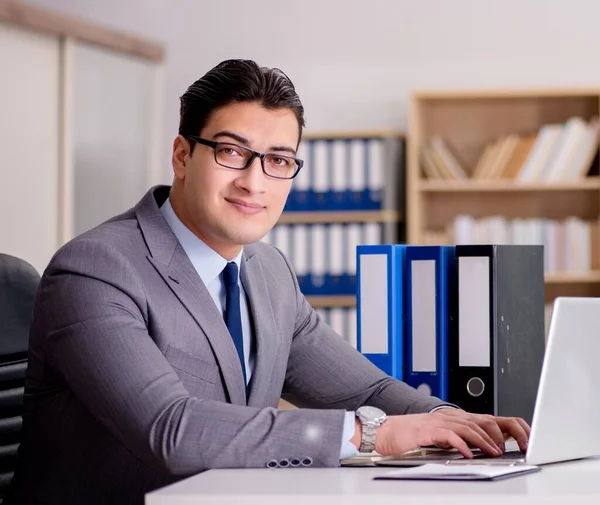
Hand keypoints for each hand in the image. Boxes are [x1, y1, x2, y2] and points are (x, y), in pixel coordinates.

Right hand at [371, 409, 529, 458]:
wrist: (385, 431)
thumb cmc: (413, 436)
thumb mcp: (444, 436)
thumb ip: (463, 438)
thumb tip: (488, 448)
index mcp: (458, 418)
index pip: (491, 419)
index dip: (511, 427)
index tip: (527, 440)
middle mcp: (451, 417)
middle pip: (485, 420)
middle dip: (504, 433)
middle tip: (519, 446)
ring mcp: (439, 422)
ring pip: (470, 427)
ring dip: (485, 441)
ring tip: (496, 452)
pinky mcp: (428, 430)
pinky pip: (449, 435)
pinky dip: (461, 445)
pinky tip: (469, 454)